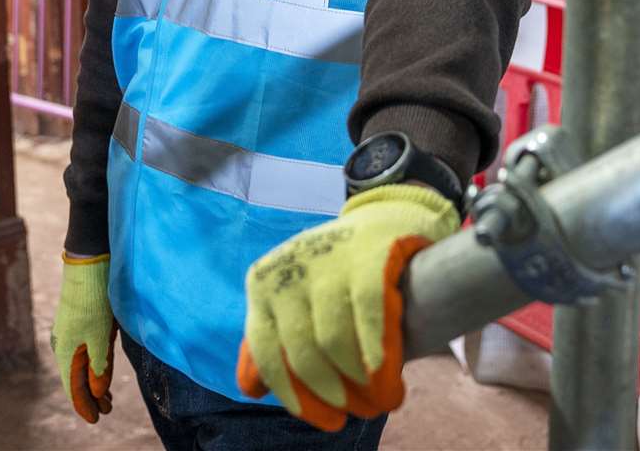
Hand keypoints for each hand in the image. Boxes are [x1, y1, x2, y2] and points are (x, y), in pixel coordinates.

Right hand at [50, 253, 115, 422]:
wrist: (88, 266)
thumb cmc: (94, 302)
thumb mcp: (100, 338)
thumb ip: (99, 367)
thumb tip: (96, 391)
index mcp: (65, 352)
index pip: (73, 387)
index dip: (85, 405)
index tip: (96, 419)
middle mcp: (63, 346)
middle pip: (76, 378)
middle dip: (91, 396)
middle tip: (106, 410)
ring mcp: (69, 335)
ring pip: (80, 366)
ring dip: (93, 382)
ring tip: (106, 397)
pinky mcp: (77, 325)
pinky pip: (84, 353)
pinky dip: (93, 366)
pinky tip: (102, 370)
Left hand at [236, 185, 459, 430]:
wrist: (384, 217)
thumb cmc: (334, 271)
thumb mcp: (294, 298)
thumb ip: (272, 339)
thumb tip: (250, 389)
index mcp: (262, 284)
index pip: (267, 354)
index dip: (296, 397)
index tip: (328, 421)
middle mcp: (288, 270)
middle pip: (304, 352)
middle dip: (332, 393)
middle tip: (359, 412)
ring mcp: (326, 259)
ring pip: (336, 340)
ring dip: (362, 381)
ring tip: (384, 399)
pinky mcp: (367, 254)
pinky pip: (369, 314)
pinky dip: (378, 351)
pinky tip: (388, 374)